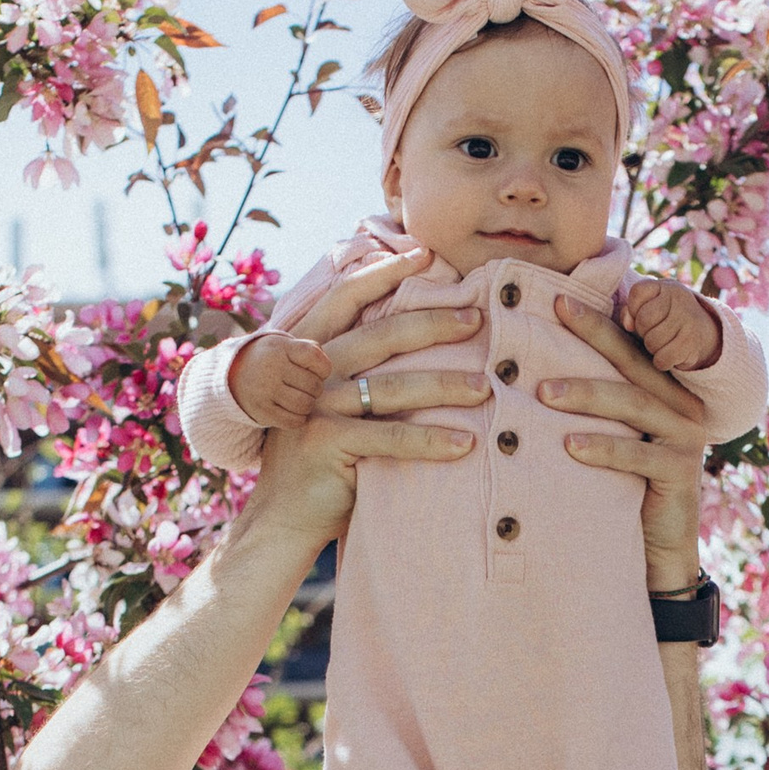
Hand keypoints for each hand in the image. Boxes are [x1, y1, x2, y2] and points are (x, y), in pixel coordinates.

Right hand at [228, 328, 332, 431]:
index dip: (323, 368)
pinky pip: (293, 421)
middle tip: (306, 387)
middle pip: (314, 385)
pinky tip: (293, 410)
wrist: (231, 374)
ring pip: (305, 405)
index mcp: (279, 348)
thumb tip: (325, 368)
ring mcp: (265, 391)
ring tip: (300, 398)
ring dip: (308, 404)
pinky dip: (299, 418)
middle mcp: (271, 368)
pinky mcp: (262, 412)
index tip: (316, 370)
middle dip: (316, 388)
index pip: (315, 357)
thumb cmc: (269, 358)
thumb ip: (307, 349)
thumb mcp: (283, 344)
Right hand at [231, 247, 488, 433]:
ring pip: (391, 386)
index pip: (347, 297)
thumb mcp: (334, 402)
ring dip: (444, 385)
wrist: (283, 515)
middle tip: (478, 320)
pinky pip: (390, 436)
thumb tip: (419, 332)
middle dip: (433, 324)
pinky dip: (431, 441)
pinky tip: (465, 443)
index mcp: (310, 350)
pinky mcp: (325, 441)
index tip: (425, 254)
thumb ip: (359, 369)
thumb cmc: (322, 457)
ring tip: (485, 388)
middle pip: (380, 335)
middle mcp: (310, 370)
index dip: (384, 272)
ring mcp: (315, 404)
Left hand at [543, 294, 711, 594]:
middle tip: (551, 317)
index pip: (629, 346)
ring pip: (633, 403)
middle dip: (593, 336)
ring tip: (544, 392)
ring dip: (587, 394)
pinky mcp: (681, 473)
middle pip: (633, 363)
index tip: (557, 298)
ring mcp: (686, 438)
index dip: (597, 321)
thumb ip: (593, 406)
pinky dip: (603, 448)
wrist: (659, 552)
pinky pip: (638, 454)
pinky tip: (570, 445)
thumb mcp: (610, 439)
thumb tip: (534, 369)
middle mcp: (681, 406)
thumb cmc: (625, 490)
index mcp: (663, 391)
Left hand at [620, 273, 722, 375]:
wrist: (702, 333)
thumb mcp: (650, 306)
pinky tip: (669, 354)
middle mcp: (679, 299)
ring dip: (652, 348)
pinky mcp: (690, 343)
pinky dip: (661, 361)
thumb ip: (631, 311)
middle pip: (643, 320)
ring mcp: (688, 320)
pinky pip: (662, 359)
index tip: (642, 315)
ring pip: (652, 342)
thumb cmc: (666, 319)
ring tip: (662, 342)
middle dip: (642, 331)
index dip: (633, 308)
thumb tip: (628, 325)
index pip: (637, 292)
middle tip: (654, 331)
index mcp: (666, 286)